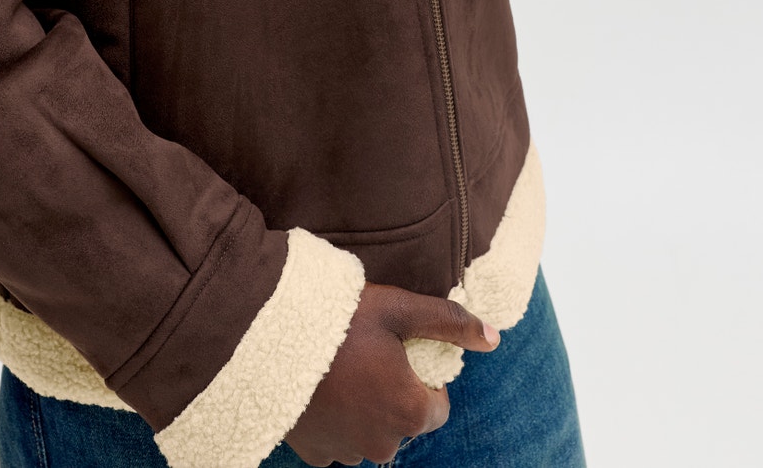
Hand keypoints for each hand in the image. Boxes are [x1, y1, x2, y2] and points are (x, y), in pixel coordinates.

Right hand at [285, 283, 498, 465]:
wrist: (269, 333)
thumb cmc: (340, 319)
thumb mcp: (399, 309)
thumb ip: (448, 322)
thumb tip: (493, 337)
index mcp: (409, 411)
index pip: (437, 408)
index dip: (422, 380)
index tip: (398, 354)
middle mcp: (383, 442)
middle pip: (402, 423)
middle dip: (392, 396)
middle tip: (366, 356)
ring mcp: (346, 452)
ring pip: (370, 434)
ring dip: (363, 410)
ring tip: (340, 370)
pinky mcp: (315, 453)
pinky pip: (337, 443)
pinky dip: (335, 423)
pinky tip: (321, 391)